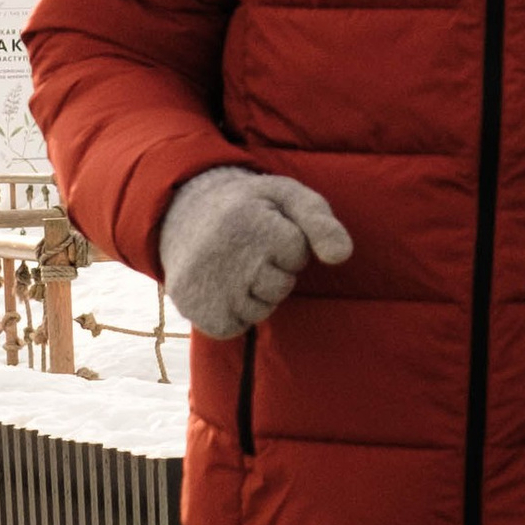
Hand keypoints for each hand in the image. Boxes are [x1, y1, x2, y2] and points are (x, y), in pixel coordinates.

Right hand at [157, 166, 352, 339]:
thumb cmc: (250, 206)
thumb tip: (342, 256)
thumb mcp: (288, 197)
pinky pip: (232, 327)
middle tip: (249, 248)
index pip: (297, 253)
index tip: (266, 227)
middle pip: (280, 286)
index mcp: (249, 220)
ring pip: (258, 310)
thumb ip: (322, 222)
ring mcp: (203, 280)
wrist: (183, 210)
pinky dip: (233, 315)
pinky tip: (221, 288)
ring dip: (254, 295)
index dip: (288, 243)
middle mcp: (222, 251)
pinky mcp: (190, 304)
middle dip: (274, 271)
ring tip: (234, 266)